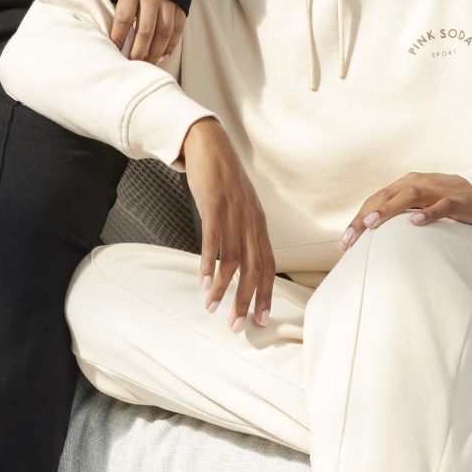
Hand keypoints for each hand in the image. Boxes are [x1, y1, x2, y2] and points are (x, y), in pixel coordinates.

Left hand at [111, 0, 183, 64]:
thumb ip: (121, 4)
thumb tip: (114, 32)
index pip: (123, 19)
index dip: (118, 38)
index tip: (114, 51)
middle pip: (144, 31)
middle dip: (138, 51)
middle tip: (132, 64)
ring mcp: (168, 2)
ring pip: (163, 34)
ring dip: (155, 52)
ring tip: (147, 64)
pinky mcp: (181, 6)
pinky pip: (177, 30)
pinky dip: (171, 45)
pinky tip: (163, 56)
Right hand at [181, 119, 275, 329]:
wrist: (210, 145)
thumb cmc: (222, 179)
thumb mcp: (238, 208)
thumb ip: (241, 232)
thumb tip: (239, 260)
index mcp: (258, 225)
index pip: (268, 265)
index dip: (265, 293)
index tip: (261, 319)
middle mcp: (251, 222)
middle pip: (254, 268)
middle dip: (246, 300)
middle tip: (238, 326)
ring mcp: (234, 214)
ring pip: (233, 259)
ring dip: (223, 288)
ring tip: (212, 309)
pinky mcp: (214, 205)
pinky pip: (214, 239)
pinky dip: (210, 263)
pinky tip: (203, 281)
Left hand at [341, 172, 471, 250]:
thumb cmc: (447, 203)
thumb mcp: (419, 205)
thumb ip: (399, 214)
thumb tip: (372, 236)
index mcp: (406, 184)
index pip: (376, 200)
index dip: (359, 219)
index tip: (345, 241)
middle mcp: (419, 183)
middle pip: (386, 197)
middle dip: (365, 218)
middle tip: (350, 239)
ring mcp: (439, 190)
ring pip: (409, 196)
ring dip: (388, 210)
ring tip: (371, 225)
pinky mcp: (458, 200)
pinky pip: (441, 205)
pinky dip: (427, 213)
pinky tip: (414, 222)